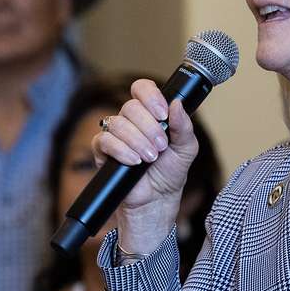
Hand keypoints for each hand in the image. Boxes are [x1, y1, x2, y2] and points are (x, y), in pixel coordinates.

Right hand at [92, 78, 199, 253]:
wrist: (157, 201)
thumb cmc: (170, 174)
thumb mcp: (186, 149)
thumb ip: (184, 126)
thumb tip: (177, 103)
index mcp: (150, 114)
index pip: (142, 89)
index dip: (150, 96)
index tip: (162, 113)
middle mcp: (131, 121)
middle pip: (130, 106)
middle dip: (149, 127)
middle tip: (160, 146)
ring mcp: (116, 135)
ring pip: (117, 123)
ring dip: (137, 141)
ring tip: (150, 158)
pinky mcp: (103, 152)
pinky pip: (104, 140)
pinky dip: (121, 150)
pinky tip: (134, 161)